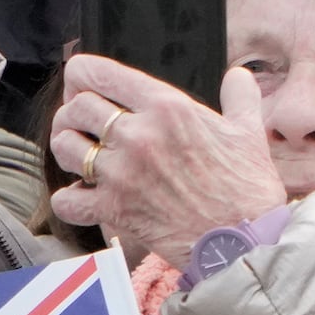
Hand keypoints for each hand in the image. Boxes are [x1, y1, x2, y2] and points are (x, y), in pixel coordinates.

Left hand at [46, 54, 288, 264]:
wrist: (245, 242)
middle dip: (72, 113)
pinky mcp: (114, 209)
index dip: (81, 74)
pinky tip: (84, 196)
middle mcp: (139, 134)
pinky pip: (65, 200)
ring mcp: (122, 173)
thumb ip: (240, 96)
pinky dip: (68, 199)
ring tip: (83, 156)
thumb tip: (238, 76)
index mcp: (168, 107)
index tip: (82, 84)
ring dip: (69, 151)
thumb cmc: (248, 189)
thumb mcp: (250, 132)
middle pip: (76, 107)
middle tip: (83, 125)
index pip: (99, 72)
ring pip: (64, 147)